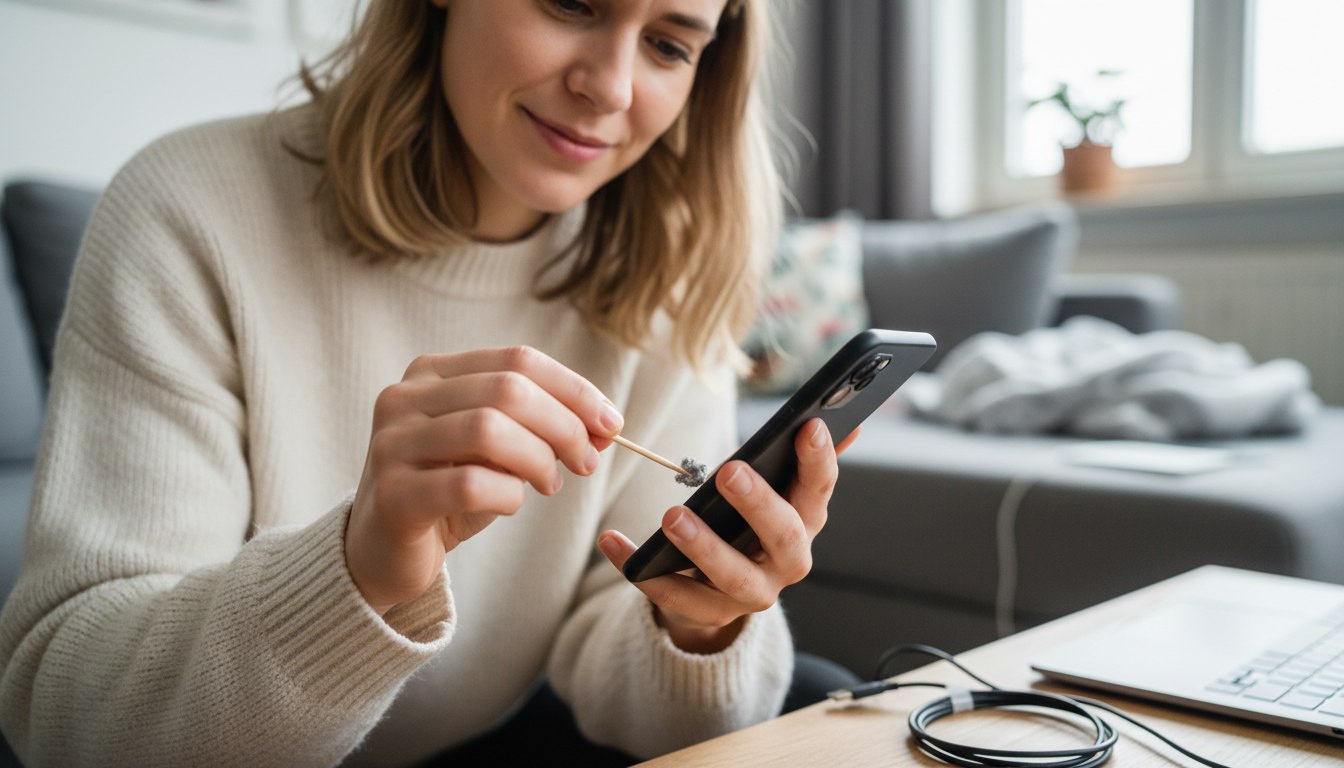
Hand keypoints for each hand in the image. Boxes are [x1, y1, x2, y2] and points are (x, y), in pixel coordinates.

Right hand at [346, 346, 622, 614]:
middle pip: (507, 389)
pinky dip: (507, 495)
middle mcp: (404, 398)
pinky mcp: (392, 495)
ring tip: (551, 484)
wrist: (386, 551)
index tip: (611, 423)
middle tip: (587, 462)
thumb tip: (605, 426)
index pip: (518, 360)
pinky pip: (468, 484)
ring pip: (487, 429)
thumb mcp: (502, 452)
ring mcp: (392, 444)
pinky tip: (511, 503)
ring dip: (538, 459)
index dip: (575, 390)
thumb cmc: (450, 493)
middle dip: (564, 426)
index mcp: (432, 373)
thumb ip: (545, 430)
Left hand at [598, 419, 859, 652]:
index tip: (808, 425)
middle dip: (758, 504)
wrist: (728, 590)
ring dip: (702, 547)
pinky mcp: (709, 613)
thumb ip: (806, 460)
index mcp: (806, 522)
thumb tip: (848, 421)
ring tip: (671, 517)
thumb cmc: (754, 523)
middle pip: (782, 537)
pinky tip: (612, 542)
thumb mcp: (781, 492)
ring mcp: (750, 594)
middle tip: (729, 471)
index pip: (820, 489)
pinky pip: (672, 595)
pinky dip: (640, 570)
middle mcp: (787, 562)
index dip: (818, 460)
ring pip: (731, 577)